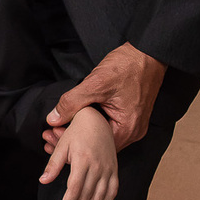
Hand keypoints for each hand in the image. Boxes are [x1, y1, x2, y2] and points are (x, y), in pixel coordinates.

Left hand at [39, 106, 117, 199]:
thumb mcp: (62, 146)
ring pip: (100, 196)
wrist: (96, 121)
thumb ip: (53, 165)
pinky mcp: (114, 169)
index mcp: (83, 160)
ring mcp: (108, 168)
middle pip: (86, 195)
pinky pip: (113, 191)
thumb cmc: (76, 132)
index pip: (74, 189)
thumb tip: (43, 181)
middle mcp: (98, 166)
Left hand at [47, 42, 165, 150]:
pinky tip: (79, 117)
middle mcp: (133, 132)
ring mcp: (133, 124)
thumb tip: (53, 119)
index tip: (52, 134)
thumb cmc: (128, 66)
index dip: (71, 141)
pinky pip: (109, 125)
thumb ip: (72, 102)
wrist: (148, 52)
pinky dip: (94, 123)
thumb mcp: (96, 83)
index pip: (94, 146)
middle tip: (51, 133)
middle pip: (98, 144)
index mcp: (127, 129)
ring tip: (62, 125)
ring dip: (83, 130)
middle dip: (74, 138)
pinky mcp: (130, 116)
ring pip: (102, 134)